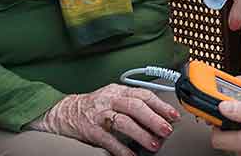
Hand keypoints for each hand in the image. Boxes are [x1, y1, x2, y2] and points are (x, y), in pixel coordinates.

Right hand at [28, 84, 179, 155]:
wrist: (66, 112)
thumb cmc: (96, 106)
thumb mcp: (115, 97)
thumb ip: (135, 103)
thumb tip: (162, 116)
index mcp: (119, 90)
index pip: (143, 94)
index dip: (160, 105)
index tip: (173, 116)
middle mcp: (110, 99)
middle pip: (135, 106)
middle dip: (153, 118)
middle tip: (166, 130)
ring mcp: (100, 114)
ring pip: (123, 121)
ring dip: (141, 134)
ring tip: (153, 145)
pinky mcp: (91, 129)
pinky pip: (108, 139)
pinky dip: (121, 149)